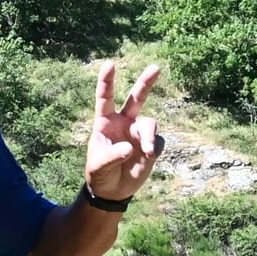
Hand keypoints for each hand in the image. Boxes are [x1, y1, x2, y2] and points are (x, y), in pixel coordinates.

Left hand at [84, 61, 164, 202]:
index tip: (110, 64)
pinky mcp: (151, 146)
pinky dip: (155, 148)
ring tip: (147, 151)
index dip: (107, 81)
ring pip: (150, 124)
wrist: (112, 191)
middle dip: (146, 83)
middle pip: (136, 99)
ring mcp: (138, 133)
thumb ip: (112, 156)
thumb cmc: (99, 174)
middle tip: (156, 67)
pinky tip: (148, 158)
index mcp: (105, 123)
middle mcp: (124, 123)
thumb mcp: (98, 167)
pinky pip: (158, 141)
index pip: (105, 98)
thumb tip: (130, 148)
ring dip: (149, 137)